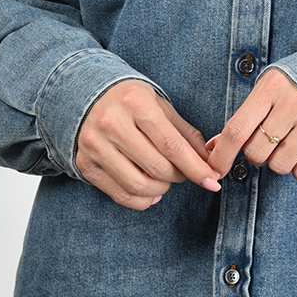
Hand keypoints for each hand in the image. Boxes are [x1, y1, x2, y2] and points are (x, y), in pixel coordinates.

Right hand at [75, 80, 220, 209]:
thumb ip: (184, 132)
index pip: (172, 145)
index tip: (212, 181)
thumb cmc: (131, 101)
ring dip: (161, 190)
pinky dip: (141, 200)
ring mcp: (94, 145)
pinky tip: (150, 192)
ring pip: (139, 185)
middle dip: (179, 177)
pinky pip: (119, 194)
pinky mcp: (85, 164)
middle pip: (157, 167)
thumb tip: (208, 161)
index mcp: (135, 103)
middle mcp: (111, 123)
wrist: (88, 96)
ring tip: (165, 180)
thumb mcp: (160, 105)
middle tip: (183, 172)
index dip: (195, 167)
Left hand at [206, 69, 296, 182]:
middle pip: (256, 153)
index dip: (221, 155)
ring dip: (277, 161)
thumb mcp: (269, 88)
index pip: (236, 130)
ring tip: (287, 141)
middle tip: (267, 139)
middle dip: (255, 154)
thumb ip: (244, 116)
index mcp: (272, 87)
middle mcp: (293, 104)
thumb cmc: (296, 82)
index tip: (215, 170)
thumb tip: (213, 148)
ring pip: (279, 166)